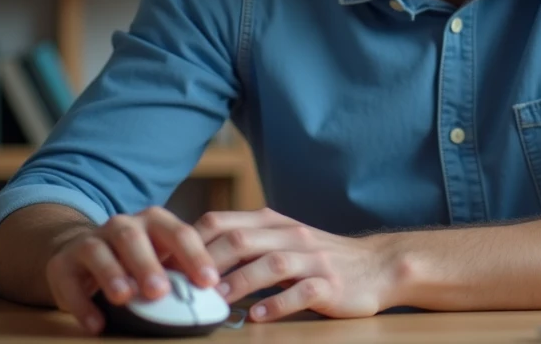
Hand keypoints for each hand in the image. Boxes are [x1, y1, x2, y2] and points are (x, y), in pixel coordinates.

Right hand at [45, 206, 224, 334]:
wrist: (83, 252)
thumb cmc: (136, 259)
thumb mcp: (160, 258)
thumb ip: (181, 271)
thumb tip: (214, 294)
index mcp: (154, 221)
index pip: (178, 233)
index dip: (195, 256)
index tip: (209, 282)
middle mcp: (122, 226)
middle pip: (134, 239)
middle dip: (148, 264)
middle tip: (160, 291)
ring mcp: (90, 241)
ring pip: (98, 251)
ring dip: (112, 275)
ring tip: (124, 298)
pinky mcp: (62, 264)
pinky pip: (69, 281)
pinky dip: (82, 304)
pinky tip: (96, 323)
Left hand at [193, 208, 402, 321]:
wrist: (377, 265)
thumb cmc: (319, 258)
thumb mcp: (281, 240)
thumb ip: (245, 245)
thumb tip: (192, 261)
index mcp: (272, 223)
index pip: (221, 222)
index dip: (189, 242)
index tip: (163, 266)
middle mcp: (290, 235)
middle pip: (241, 241)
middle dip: (206, 264)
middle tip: (180, 289)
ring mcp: (312, 259)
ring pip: (269, 265)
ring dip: (238, 283)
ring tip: (215, 302)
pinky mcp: (330, 284)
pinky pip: (301, 291)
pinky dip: (277, 304)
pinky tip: (257, 317)